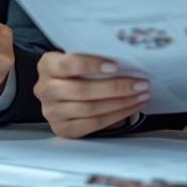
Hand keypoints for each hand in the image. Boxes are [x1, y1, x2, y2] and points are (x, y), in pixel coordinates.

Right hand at [33, 52, 150, 138]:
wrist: (62, 91)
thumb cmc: (76, 71)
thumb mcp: (77, 58)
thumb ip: (93, 57)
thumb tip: (127, 60)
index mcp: (47, 66)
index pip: (68, 65)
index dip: (92, 65)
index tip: (116, 66)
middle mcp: (45, 89)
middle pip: (82, 91)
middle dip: (116, 88)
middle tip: (141, 83)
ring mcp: (51, 111)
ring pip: (90, 109)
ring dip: (121, 103)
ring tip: (141, 95)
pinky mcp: (62, 128)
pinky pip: (93, 124)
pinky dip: (116, 116)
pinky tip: (131, 107)